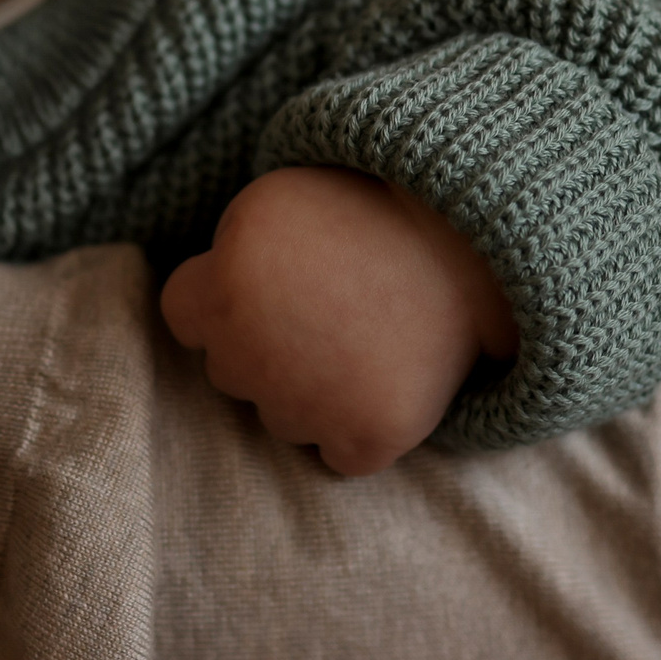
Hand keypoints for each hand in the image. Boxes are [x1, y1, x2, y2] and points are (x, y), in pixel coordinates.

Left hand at [159, 167, 515, 475]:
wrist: (478, 235)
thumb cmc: (371, 211)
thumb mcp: (275, 202)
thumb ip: (223, 255)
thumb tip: (193, 317)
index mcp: (225, 281)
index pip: (183, 315)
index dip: (222, 297)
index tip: (267, 281)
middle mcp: (254, 349)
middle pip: (228, 370)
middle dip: (265, 344)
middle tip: (329, 304)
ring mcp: (310, 401)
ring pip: (280, 419)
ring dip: (310, 390)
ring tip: (365, 334)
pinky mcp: (370, 434)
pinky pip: (338, 457)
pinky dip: (361, 430)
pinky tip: (386, 378)